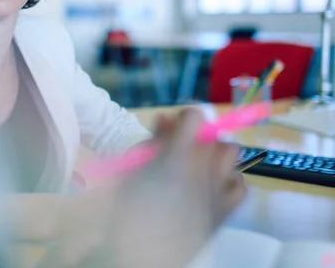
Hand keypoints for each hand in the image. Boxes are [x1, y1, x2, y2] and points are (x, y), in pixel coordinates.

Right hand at [41, 107, 246, 267]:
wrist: (147, 254)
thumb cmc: (130, 212)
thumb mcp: (131, 170)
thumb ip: (150, 143)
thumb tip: (164, 121)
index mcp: (178, 153)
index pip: (195, 115)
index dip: (183, 118)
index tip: (170, 126)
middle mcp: (205, 166)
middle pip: (215, 135)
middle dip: (200, 137)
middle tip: (181, 148)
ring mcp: (221, 188)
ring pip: (231, 154)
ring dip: (216, 155)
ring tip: (198, 167)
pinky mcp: (227, 209)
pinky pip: (239, 184)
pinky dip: (229, 181)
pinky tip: (213, 187)